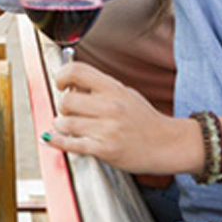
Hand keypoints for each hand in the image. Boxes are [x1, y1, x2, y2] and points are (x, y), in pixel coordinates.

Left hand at [46, 61, 178, 174]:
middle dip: (62, 106)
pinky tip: (54, 138)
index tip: (61, 84)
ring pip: (65, 123)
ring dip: (61, 124)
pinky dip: (58, 141)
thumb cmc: (144, 119)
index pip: (77, 71)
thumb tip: (71, 86)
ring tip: (68, 125)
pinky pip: (71, 144)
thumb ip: (100, 88)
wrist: (167, 144)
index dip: (62, 76)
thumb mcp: (125, 94)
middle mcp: (110, 106)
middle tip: (68, 110)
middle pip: (66, 100)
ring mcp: (107, 129)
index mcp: (114, 88)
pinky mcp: (104, 150)